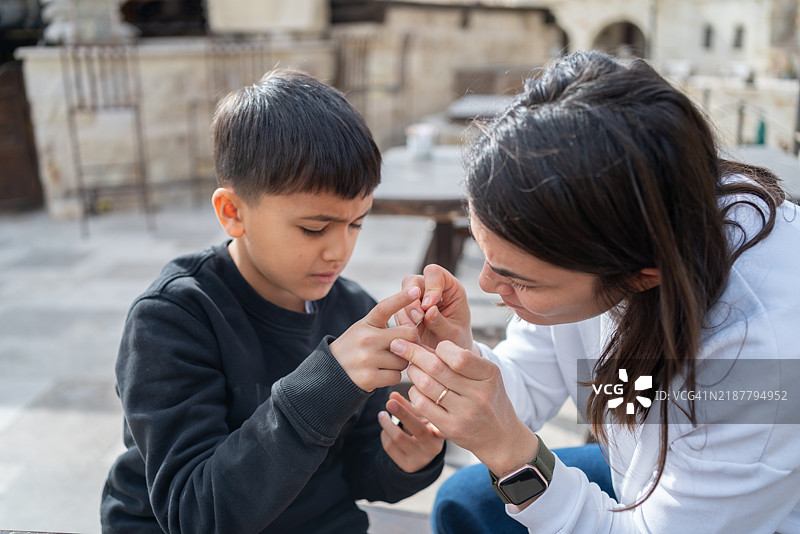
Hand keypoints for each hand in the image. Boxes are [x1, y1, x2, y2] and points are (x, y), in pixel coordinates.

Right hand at [330, 287, 421, 391]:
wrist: (330, 372)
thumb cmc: (355, 347)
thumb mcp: (364, 329)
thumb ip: (385, 326)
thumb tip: (414, 328)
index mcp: (366, 324)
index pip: (384, 307)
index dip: (401, 298)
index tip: (415, 290)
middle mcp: (366, 339)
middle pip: (407, 336)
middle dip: (410, 342)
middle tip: (401, 346)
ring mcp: (367, 359)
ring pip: (403, 360)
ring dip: (400, 362)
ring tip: (384, 362)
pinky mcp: (368, 378)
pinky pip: (396, 376)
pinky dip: (393, 376)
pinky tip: (381, 373)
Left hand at [379, 391, 444, 472]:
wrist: (425, 456)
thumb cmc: (425, 430)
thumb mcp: (421, 417)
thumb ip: (408, 406)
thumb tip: (392, 395)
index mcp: (439, 434)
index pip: (424, 422)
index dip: (409, 413)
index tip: (397, 399)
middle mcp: (432, 449)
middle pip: (414, 429)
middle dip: (400, 414)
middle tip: (389, 403)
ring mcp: (419, 459)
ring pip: (397, 438)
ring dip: (386, 423)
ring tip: (382, 415)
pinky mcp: (407, 466)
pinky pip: (390, 447)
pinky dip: (385, 435)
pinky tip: (386, 430)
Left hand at [388, 339, 537, 475]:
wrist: (499, 436)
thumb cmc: (488, 397)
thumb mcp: (485, 375)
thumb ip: (460, 359)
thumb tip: (422, 345)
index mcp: (490, 374)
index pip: (458, 356)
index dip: (439, 348)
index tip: (431, 346)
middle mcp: (480, 394)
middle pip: (436, 368)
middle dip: (413, 353)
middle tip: (400, 346)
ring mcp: (465, 413)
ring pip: (425, 385)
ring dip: (413, 372)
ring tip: (412, 368)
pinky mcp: (451, 428)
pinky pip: (422, 404)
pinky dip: (414, 392)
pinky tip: (417, 389)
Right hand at [394, 264, 473, 350]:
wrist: (448, 356)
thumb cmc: (457, 340)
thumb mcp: (453, 333)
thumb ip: (441, 322)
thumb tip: (428, 311)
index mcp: (450, 288)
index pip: (435, 273)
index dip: (430, 286)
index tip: (429, 306)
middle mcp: (432, 289)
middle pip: (413, 281)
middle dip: (412, 301)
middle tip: (418, 319)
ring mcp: (418, 299)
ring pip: (402, 296)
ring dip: (405, 313)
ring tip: (413, 331)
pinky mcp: (407, 311)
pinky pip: (397, 311)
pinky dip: (401, 322)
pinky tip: (408, 334)